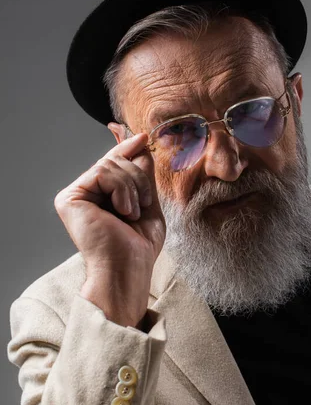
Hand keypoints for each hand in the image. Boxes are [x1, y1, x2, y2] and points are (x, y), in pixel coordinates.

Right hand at [54, 133, 165, 326]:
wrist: (128, 268)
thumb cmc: (138, 245)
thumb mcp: (147, 203)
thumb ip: (141, 175)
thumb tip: (141, 143)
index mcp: (100, 196)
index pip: (114, 164)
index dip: (128, 148)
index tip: (144, 136)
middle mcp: (84, 194)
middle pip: (116, 161)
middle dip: (138, 179)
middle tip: (143, 205)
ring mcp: (75, 195)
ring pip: (110, 165)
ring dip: (132, 188)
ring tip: (132, 213)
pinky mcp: (69, 198)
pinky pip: (103, 172)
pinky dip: (122, 190)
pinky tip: (123, 211)